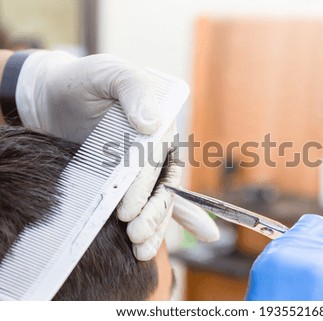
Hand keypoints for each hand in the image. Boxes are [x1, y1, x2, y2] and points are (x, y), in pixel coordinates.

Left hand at [15, 51, 218, 259]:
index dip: (146, 189)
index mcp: (160, 125)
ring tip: (141, 251)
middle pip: (161, 187)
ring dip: (155, 227)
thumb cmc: (81, 82)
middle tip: (134, 237)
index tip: (127, 210)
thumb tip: (152, 125)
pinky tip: (156, 245)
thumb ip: (133, 89)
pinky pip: (147, 202)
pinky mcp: (126, 179)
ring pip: (157, 200)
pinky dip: (157, 224)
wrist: (52, 97)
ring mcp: (142, 166)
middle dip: (152, 214)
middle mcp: (156, 149)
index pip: (159, 162)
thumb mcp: (108, 73)